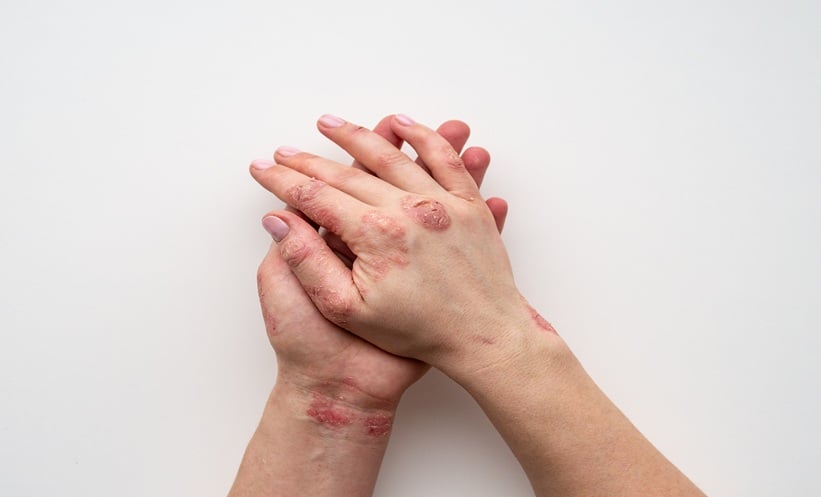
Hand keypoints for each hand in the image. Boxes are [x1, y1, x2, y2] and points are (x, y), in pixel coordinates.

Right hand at [250, 114, 548, 374]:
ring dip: (358, 136)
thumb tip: (278, 221)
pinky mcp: (469, 205)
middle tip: (285, 151)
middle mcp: (409, 209)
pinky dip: (423, 137)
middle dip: (309, 160)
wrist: (483, 337)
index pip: (315, 195)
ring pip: (392, 156)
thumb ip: (309, 263)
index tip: (263, 169)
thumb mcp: (348, 310)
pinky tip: (402, 125)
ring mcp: (442, 202)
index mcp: (375, 234)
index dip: (282, 181)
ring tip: (331, 123)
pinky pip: (444, 159)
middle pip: (347, 171)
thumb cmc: (418, 332)